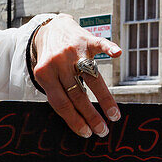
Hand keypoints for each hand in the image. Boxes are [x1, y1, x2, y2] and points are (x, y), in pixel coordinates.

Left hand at [31, 14, 122, 136]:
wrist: (51, 28)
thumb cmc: (51, 60)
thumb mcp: (45, 75)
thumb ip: (57, 92)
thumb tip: (76, 121)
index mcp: (44, 74)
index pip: (60, 103)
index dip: (74, 120)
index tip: (86, 133)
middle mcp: (59, 62)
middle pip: (77, 93)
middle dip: (90, 115)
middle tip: (102, 130)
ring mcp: (74, 50)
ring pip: (91, 76)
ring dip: (104, 98)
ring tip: (113, 115)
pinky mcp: (87, 40)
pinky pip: (100, 44)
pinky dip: (109, 48)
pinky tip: (117, 54)